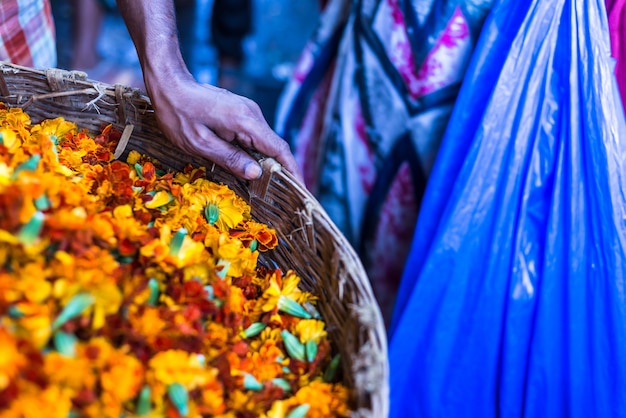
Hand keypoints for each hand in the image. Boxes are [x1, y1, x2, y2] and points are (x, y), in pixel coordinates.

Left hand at [148, 77, 302, 181]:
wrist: (170, 84)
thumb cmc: (179, 114)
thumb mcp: (200, 143)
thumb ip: (230, 158)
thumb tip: (256, 174)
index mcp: (245, 121)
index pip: (278, 148)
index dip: (292, 170)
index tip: (299, 189)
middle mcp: (252, 114)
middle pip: (273, 147)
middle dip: (278, 171)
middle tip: (277, 197)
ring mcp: (248, 112)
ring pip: (263, 143)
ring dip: (264, 163)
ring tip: (261, 187)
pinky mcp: (241, 113)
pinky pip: (253, 137)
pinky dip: (254, 153)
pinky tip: (246, 167)